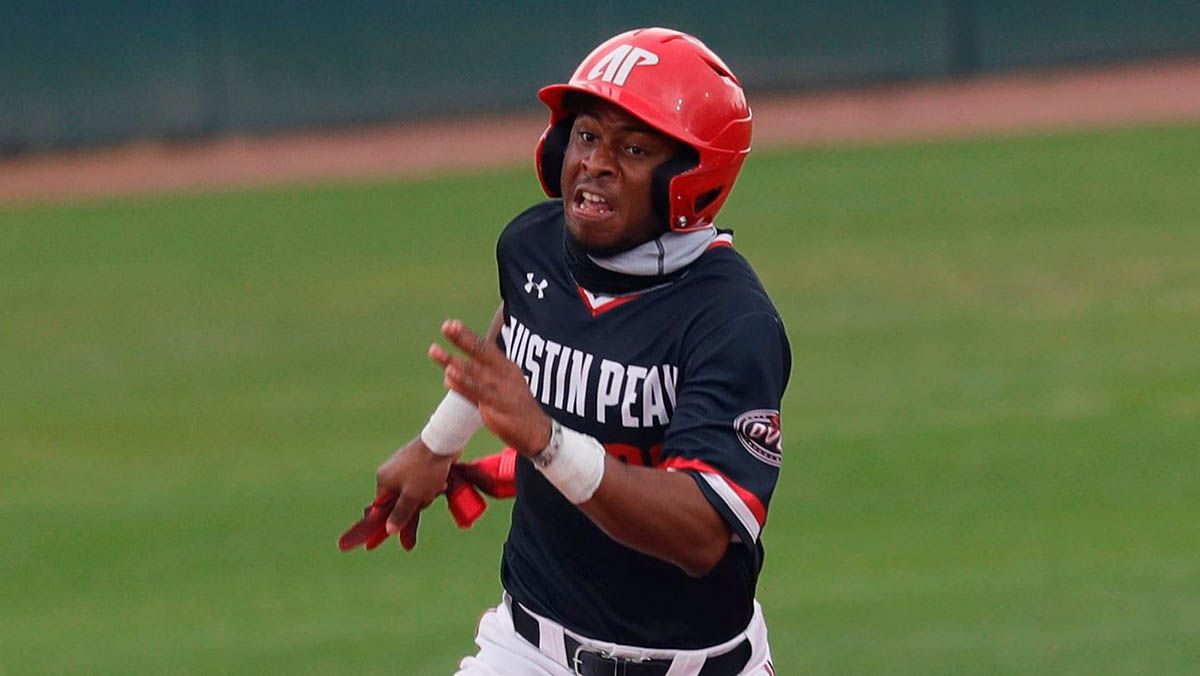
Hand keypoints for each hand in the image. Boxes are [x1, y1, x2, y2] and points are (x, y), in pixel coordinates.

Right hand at [374, 436, 455, 536]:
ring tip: (438, 486)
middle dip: (418, 503)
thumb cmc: (425, 470)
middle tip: (427, 497)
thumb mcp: (412, 497)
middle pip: (402, 500)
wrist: (444, 443)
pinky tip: (443, 482)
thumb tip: (389, 530)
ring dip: (428, 494)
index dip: (394, 516)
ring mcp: (406, 466)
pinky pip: (424, 482)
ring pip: (415, 492)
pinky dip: (433, 485)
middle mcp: (391, 471)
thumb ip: (400, 514)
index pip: (384, 505)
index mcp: (384, 479)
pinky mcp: (420, 463)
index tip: (402, 525)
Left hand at [429, 320, 551, 456]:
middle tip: (446, 326)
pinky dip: (462, 384)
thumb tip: (450, 370)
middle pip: (481, 353)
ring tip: (435, 350)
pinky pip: (476, 394)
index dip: (468, 335)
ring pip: (474, 372)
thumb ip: (475, 379)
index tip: (451, 324)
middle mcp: (505, 375)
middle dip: (463, 339)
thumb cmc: (516, 408)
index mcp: (507, 367)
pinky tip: (448, 377)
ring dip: (453, 361)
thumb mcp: (502, 387)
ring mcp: (501, 390)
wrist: (537, 432)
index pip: (486, 347)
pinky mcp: (497, 407)